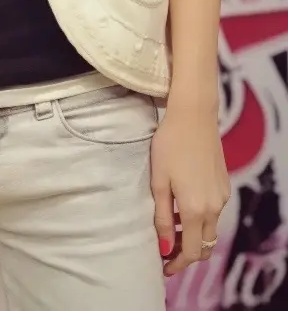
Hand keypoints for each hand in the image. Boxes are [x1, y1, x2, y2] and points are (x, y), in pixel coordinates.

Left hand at [151, 102, 229, 274]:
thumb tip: (165, 247)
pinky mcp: (224, 185)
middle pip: (205, 245)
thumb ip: (163, 217)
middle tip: (166, 250)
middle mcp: (214, 208)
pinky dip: (201, 219)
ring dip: (194, 236)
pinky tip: (184, 207)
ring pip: (210, 229)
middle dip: (187, 253)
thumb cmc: (169, 145)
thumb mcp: (159, 181)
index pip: (193, 252)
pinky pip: (214, 212)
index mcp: (196, 210)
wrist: (193, 116)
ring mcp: (222, 197)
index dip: (178, 263)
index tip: (164, 267)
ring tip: (172, 229)